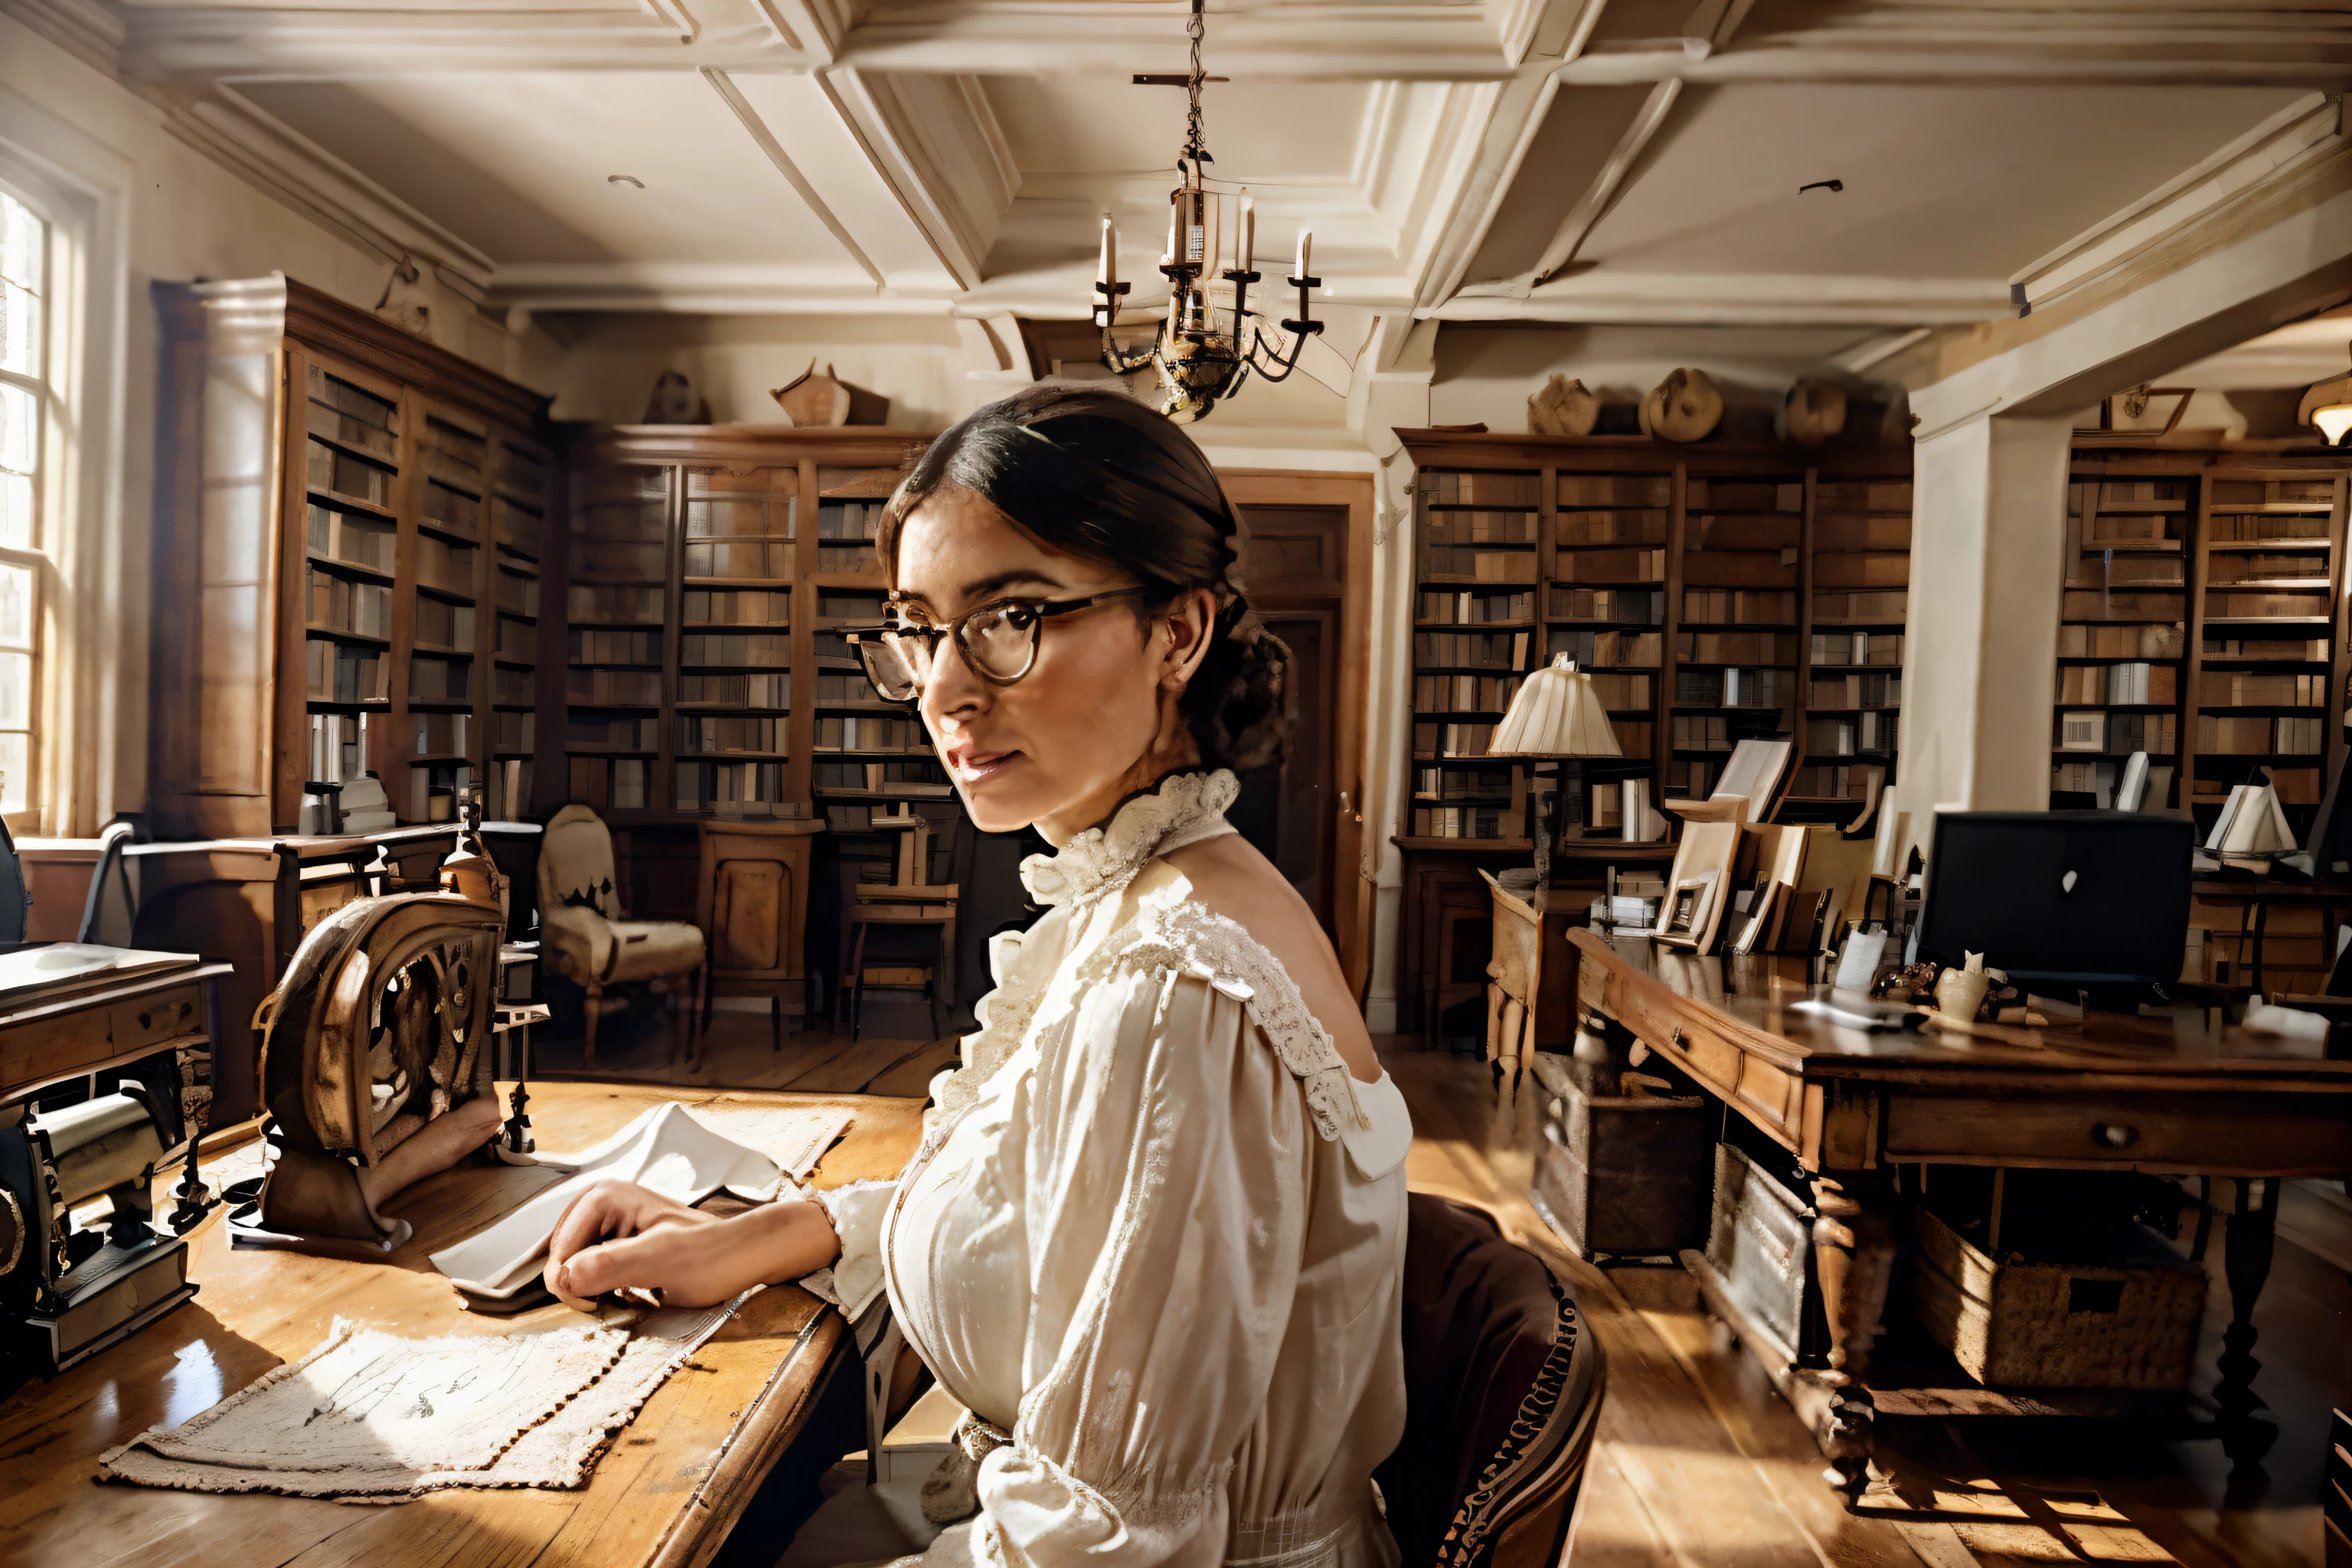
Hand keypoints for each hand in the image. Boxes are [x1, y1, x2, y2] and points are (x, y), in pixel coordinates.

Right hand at [542, 1180, 844, 1311]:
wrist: (743, 1256)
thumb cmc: (712, 1256)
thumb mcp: (661, 1262)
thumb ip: (612, 1265)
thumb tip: (564, 1276)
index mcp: (604, 1198)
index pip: (558, 1255)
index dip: (571, 1287)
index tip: (598, 1305)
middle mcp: (600, 1203)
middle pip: (560, 1260)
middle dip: (580, 1287)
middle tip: (615, 1301)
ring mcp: (607, 1221)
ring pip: (572, 1268)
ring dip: (590, 1289)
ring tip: (625, 1294)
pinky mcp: (615, 1239)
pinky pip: (588, 1269)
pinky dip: (600, 1287)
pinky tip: (625, 1292)